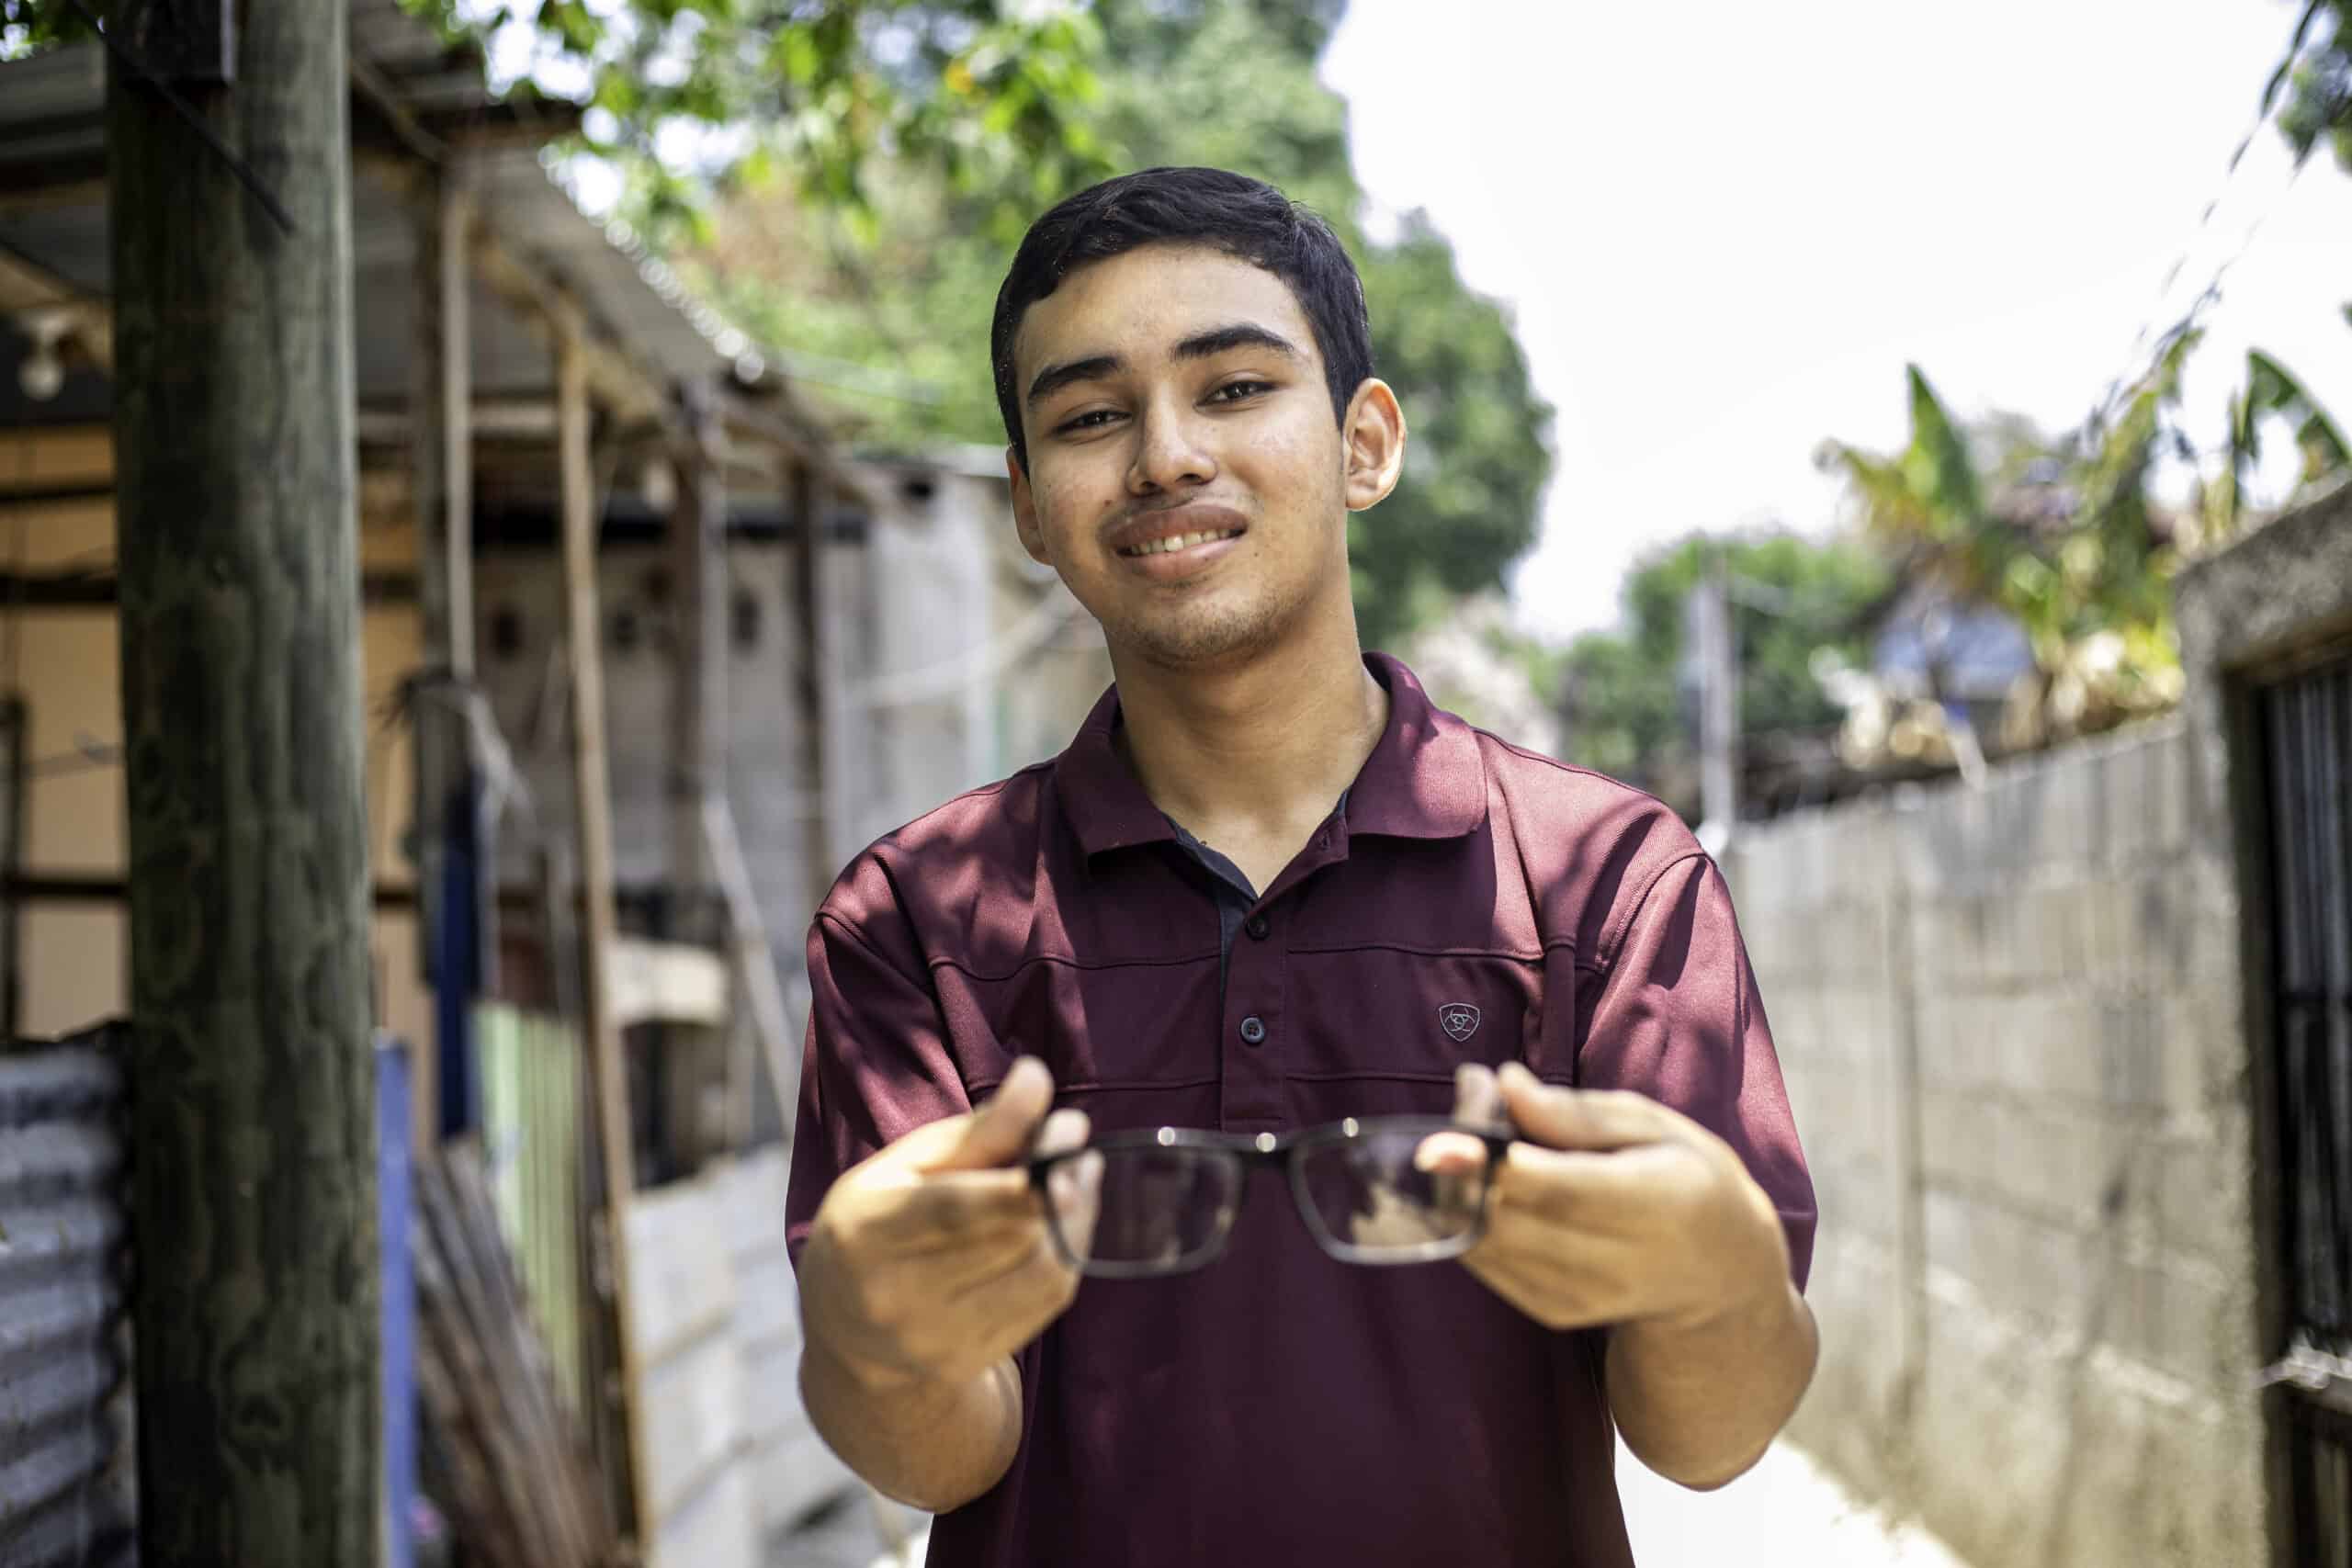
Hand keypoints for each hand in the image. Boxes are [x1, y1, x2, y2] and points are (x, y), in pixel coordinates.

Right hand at [798, 1057, 1093, 1392]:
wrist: (849, 1337)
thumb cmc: (879, 1226)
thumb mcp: (905, 1168)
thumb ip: (976, 1129)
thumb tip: (1037, 1078)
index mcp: (867, 1234)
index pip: (953, 1211)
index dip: (1018, 1180)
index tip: (1067, 1140)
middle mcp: (897, 1296)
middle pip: (1012, 1238)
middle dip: (1061, 1181)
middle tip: (1075, 1141)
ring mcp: (936, 1339)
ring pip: (1044, 1273)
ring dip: (1077, 1216)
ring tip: (1080, 1174)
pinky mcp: (973, 1360)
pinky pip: (1051, 1300)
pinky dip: (1072, 1250)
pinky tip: (1069, 1217)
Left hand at [1445, 1061, 1789, 1333]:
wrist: (1718, 1275)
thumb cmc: (1682, 1178)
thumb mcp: (1652, 1127)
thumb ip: (1575, 1111)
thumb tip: (1504, 1084)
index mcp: (1657, 1204)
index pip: (1556, 1187)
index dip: (1495, 1153)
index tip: (1464, 1109)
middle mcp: (1621, 1265)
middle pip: (1508, 1218)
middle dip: (1463, 1165)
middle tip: (1460, 1115)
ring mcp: (1584, 1299)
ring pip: (1485, 1244)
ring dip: (1455, 1190)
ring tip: (1475, 1145)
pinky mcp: (1554, 1313)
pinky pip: (1485, 1264)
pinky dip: (1466, 1220)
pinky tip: (1484, 1187)